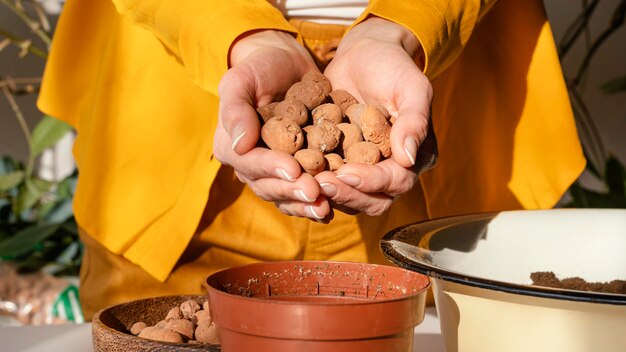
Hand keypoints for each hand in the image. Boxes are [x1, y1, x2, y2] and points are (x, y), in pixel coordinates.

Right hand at [213, 30, 331, 221]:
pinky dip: (319, 200)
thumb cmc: (259, 67)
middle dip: (292, 191)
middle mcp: (251, 166)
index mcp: (232, 147)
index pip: (249, 163)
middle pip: (269, 186)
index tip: (293, 168)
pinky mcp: (298, 172)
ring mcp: (275, 173)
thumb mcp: (241, 80)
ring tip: (325, 207)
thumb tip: (239, 145)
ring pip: (287, 196)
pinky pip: (305, 192)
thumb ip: (235, 109)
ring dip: (305, 204)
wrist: (286, 64)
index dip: (271, 168)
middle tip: (315, 193)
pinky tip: (336, 205)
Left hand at [319, 17, 437, 215]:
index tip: (346, 172)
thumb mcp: (411, 87)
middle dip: (346, 194)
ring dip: (328, 194)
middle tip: (319, 184)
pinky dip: (313, 183)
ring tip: (303, 183)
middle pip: (373, 201)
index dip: (371, 181)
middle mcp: (392, 171)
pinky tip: (293, 176)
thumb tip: (408, 158)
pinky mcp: (341, 165)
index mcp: (415, 157)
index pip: (396, 181)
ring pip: (349, 198)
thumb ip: (414, 120)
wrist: (364, 55)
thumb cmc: (393, 67)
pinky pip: (329, 183)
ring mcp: (365, 171)